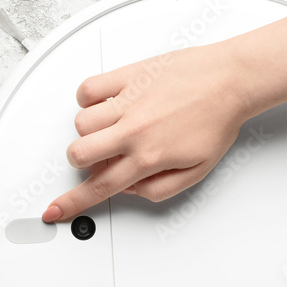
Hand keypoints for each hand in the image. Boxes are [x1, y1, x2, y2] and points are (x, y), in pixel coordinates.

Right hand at [42, 40, 252, 222]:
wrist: (232, 80)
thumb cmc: (218, 119)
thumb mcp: (197, 171)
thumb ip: (160, 189)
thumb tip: (131, 190)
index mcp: (149, 157)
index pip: (100, 188)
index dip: (72, 203)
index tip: (55, 210)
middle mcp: (133, 130)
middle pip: (79, 154)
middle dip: (82, 163)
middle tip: (101, 158)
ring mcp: (127, 101)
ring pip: (80, 124)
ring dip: (89, 132)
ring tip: (112, 128)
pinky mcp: (127, 75)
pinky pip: (88, 89)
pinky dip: (88, 99)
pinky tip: (106, 103)